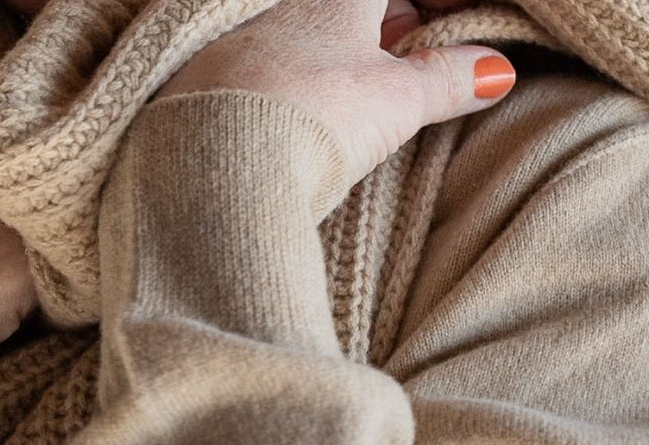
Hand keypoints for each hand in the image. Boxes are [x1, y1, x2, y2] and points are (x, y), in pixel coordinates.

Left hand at [151, 0, 514, 190]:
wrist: (213, 173)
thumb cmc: (308, 121)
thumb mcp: (393, 102)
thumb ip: (445, 81)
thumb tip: (494, 72)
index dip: (438, 8)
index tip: (461, 28)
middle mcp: (280, 10)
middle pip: (350, 9)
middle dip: (393, 29)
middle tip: (421, 65)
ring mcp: (237, 49)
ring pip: (306, 41)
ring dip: (344, 62)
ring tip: (367, 105)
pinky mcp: (205, 90)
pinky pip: (264, 73)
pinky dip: (298, 88)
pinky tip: (305, 124)